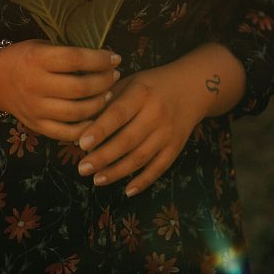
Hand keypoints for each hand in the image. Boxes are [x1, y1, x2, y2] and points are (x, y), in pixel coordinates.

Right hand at [0, 40, 120, 141]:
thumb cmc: (25, 58)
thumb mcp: (42, 46)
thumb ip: (68, 53)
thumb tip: (105, 58)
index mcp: (37, 59)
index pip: (76, 59)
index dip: (100, 60)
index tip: (115, 58)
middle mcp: (35, 85)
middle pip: (80, 87)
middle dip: (104, 81)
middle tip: (114, 76)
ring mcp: (35, 108)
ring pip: (77, 112)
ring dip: (99, 104)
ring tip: (108, 94)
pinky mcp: (36, 126)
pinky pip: (67, 132)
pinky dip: (86, 127)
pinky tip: (96, 117)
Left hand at [75, 65, 208, 196]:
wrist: (193, 87)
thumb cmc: (151, 85)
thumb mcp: (129, 82)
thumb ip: (107, 102)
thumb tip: (81, 127)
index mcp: (141, 93)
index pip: (118, 114)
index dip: (100, 130)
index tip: (81, 144)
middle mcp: (157, 113)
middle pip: (128, 140)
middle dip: (103, 157)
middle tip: (82, 168)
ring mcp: (168, 132)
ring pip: (141, 157)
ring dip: (117, 172)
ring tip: (96, 179)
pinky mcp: (176, 147)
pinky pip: (159, 168)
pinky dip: (144, 181)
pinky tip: (127, 190)